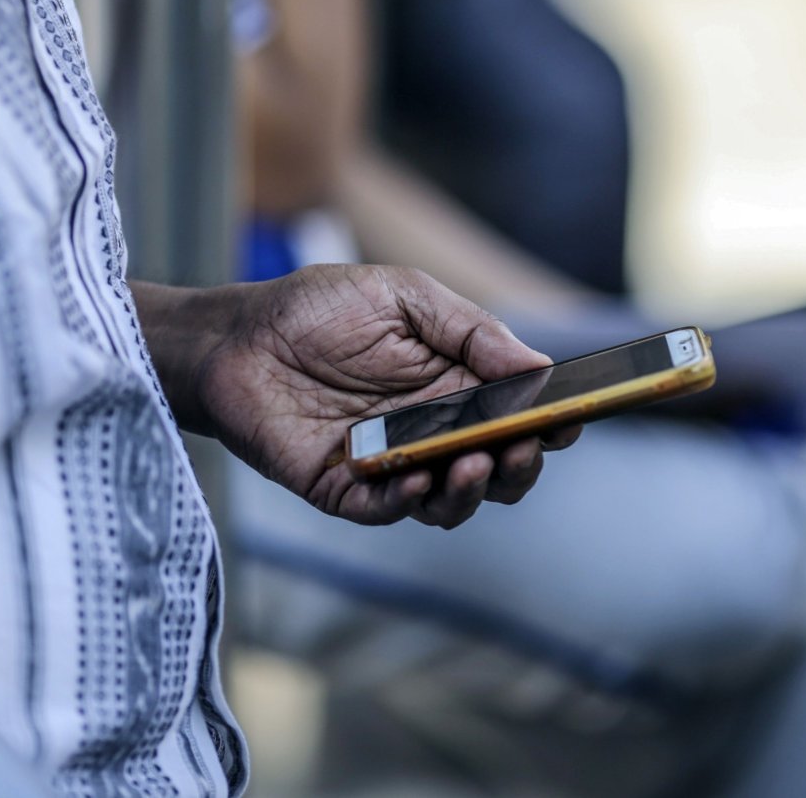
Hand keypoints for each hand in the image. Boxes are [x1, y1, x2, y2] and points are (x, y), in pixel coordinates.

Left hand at [134, 266, 580, 526]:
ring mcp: (394, 465)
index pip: (521, 416)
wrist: (237, 336)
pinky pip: (390, 509)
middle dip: (521, 465)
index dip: (551, 423)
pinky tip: (420, 479)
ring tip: (473, 462)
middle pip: (500, 469)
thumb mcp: (405, 296)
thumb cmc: (319, 309)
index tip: (569, 418)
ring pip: (453, 502)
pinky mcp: (347, 488)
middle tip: (521, 446)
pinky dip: (412, 501)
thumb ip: (472, 331)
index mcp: (458, 386)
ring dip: (474, 490)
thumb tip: (540, 366)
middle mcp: (434, 432)